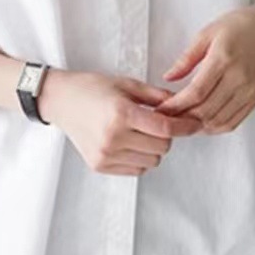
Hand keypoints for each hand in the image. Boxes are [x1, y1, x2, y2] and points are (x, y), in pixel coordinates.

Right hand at [40, 70, 202, 176]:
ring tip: (139, 132)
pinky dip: (140, 159)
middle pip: (162, 147)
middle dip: (166, 135)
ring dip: (153, 148)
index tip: (195, 124)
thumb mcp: (126, 84)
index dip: (185, 126)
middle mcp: (113, 137)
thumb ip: (157, 97)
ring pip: (152, 161)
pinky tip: (128, 143)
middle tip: (155, 122)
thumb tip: (182, 106)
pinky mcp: (100, 165)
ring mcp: (106, 154)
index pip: (164, 127)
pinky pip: (137, 170)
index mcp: (121, 113)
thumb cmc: (92, 88)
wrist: (60, 100)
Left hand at [153, 0, 254, 133]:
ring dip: (197, 126)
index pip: (196, 92)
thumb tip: (168, 77)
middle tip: (167, 118)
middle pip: (206, 110)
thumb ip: (186, 59)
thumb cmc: (237, 27)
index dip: (176, 105)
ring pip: (218, 121)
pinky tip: (201, 123)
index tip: (162, 109)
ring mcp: (249, 90)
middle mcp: (240, 78)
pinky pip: (233, 122)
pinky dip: (214, 128)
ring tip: (181, 121)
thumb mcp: (205, 34)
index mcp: (224, 59)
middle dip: (182, 118)